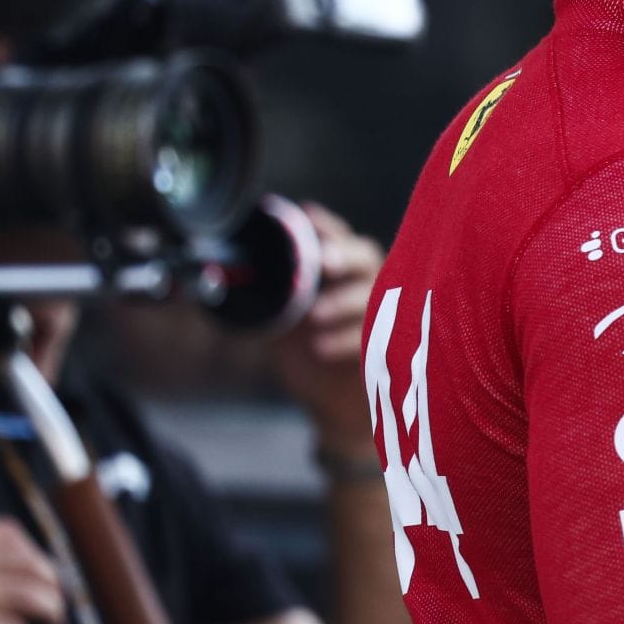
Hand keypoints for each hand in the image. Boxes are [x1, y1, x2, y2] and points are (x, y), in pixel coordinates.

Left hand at [273, 203, 384, 453]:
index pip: (338, 239)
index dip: (326, 226)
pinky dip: (346, 340)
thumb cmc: (310, 356)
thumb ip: (272, 301)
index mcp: (340, 274)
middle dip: (345, 255)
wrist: (333, 407)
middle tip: (324, 263)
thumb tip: (235, 281)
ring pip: (373, 295)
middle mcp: (365, 286)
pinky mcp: (388, 349)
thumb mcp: (283, 325)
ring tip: (313, 316)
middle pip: (366, 256)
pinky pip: (375, 337)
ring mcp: (382, 316)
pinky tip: (320, 348)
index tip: (308, 216)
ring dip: (342, 302)